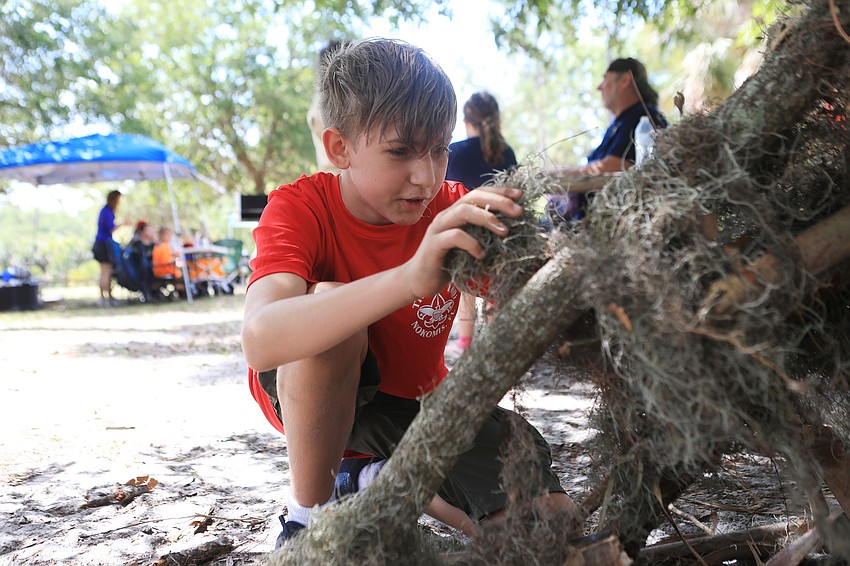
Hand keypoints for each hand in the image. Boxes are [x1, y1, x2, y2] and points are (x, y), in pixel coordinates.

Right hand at [400, 186, 523, 298]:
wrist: (420, 281)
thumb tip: (512, 230)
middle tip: (518, 212)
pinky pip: (454, 236)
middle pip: (473, 197)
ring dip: (487, 218)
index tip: (520, 195)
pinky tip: (482, 255)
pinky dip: (472, 243)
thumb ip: (484, 235)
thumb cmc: (448, 263)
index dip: (500, 191)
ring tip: (504, 231)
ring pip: (463, 211)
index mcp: (457, 213)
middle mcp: (447, 215)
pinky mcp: (434, 245)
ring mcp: (438, 229)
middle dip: (499, 201)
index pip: (479, 193)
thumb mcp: (471, 246)